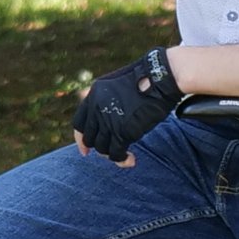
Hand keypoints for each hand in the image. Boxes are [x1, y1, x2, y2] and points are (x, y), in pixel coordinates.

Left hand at [72, 47, 182, 164]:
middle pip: (89, 138)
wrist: (159, 78)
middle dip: (100, 147)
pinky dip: (122, 160)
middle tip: (113, 151)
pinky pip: (116, 154)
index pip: (79, 124)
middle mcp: (96, 109)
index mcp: (93, 95)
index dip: (80, 139)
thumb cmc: (145, 79)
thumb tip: (105, 118)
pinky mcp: (122, 132)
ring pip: (102, 148)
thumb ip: (107, 101)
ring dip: (112, 155)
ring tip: (125, 155)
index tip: (85, 150)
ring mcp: (108, 121)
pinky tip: (131, 160)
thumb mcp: (117, 85)